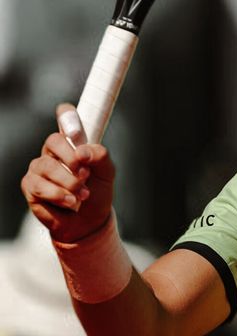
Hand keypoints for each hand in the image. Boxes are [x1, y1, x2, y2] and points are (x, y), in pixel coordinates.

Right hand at [20, 104, 114, 242]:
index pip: (65, 116)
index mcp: (73, 141)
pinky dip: (59, 195)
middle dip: (71, 158)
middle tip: (85, 174)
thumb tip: (81, 152)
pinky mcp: (30, 185)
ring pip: (48, 166)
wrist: (89, 219)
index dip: (67, 116)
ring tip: (83, 194)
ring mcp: (39, 166)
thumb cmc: (97, 190)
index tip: (73, 128)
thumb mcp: (107, 171)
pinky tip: (70, 202)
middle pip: (54, 140)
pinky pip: (40, 186)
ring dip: (69, 182)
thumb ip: (100, 155)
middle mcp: (53, 150)